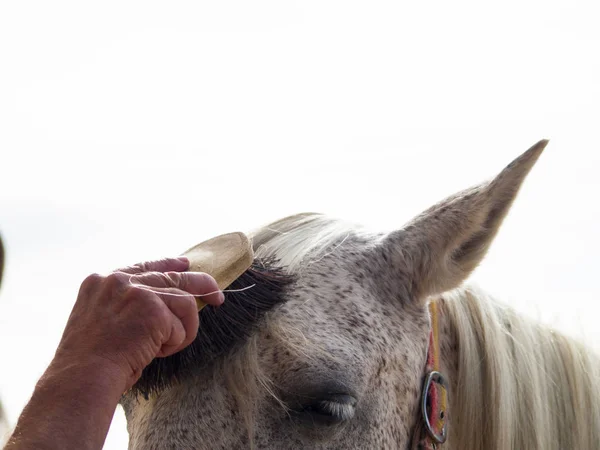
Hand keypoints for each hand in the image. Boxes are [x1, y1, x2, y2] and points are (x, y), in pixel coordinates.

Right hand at [54, 257, 223, 392]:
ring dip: (181, 330)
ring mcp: (136, 292)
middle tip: (217, 295)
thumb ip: (125, 307)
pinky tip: (156, 352)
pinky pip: (182, 325)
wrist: (83, 378)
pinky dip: (175, 343)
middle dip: (200, 284)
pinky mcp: (152, 308)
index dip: (167, 265)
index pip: (142, 267)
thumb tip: (163, 307)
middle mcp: (117, 281)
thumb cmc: (91, 363)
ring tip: (163, 349)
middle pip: (171, 276)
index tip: (185, 264)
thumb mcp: (102, 323)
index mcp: (100, 282)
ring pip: (183, 303)